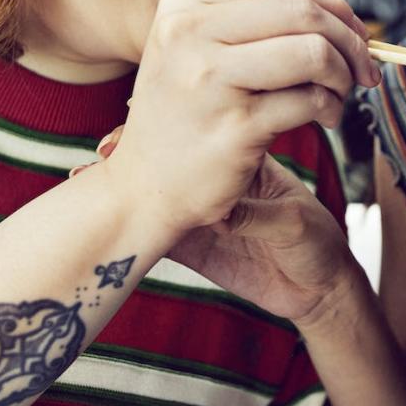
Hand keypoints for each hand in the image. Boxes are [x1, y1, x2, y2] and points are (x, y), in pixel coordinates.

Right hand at [89, 127, 358, 324]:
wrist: (317, 287)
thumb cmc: (317, 242)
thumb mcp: (293, 224)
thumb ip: (259, 218)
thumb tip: (222, 217)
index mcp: (246, 154)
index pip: (208, 126)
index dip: (173, 121)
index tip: (139, 118)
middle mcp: (218, 175)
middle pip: (171, 152)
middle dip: (133, 147)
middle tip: (104, 149)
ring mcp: (201, 208)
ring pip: (156, 188)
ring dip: (122, 182)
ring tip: (87, 176)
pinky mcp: (191, 243)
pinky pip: (155, 228)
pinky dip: (127, 221)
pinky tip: (99, 216)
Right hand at [102, 0, 377, 235]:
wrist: (146, 188)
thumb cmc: (184, 113)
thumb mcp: (205, 46)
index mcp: (183, 7)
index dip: (332, 4)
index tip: (354, 33)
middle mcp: (189, 35)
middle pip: (302, 11)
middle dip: (349, 38)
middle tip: (363, 66)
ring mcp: (209, 81)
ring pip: (313, 52)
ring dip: (343, 74)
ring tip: (340, 93)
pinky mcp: (234, 127)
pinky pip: (309, 100)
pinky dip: (330, 108)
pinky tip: (324, 118)